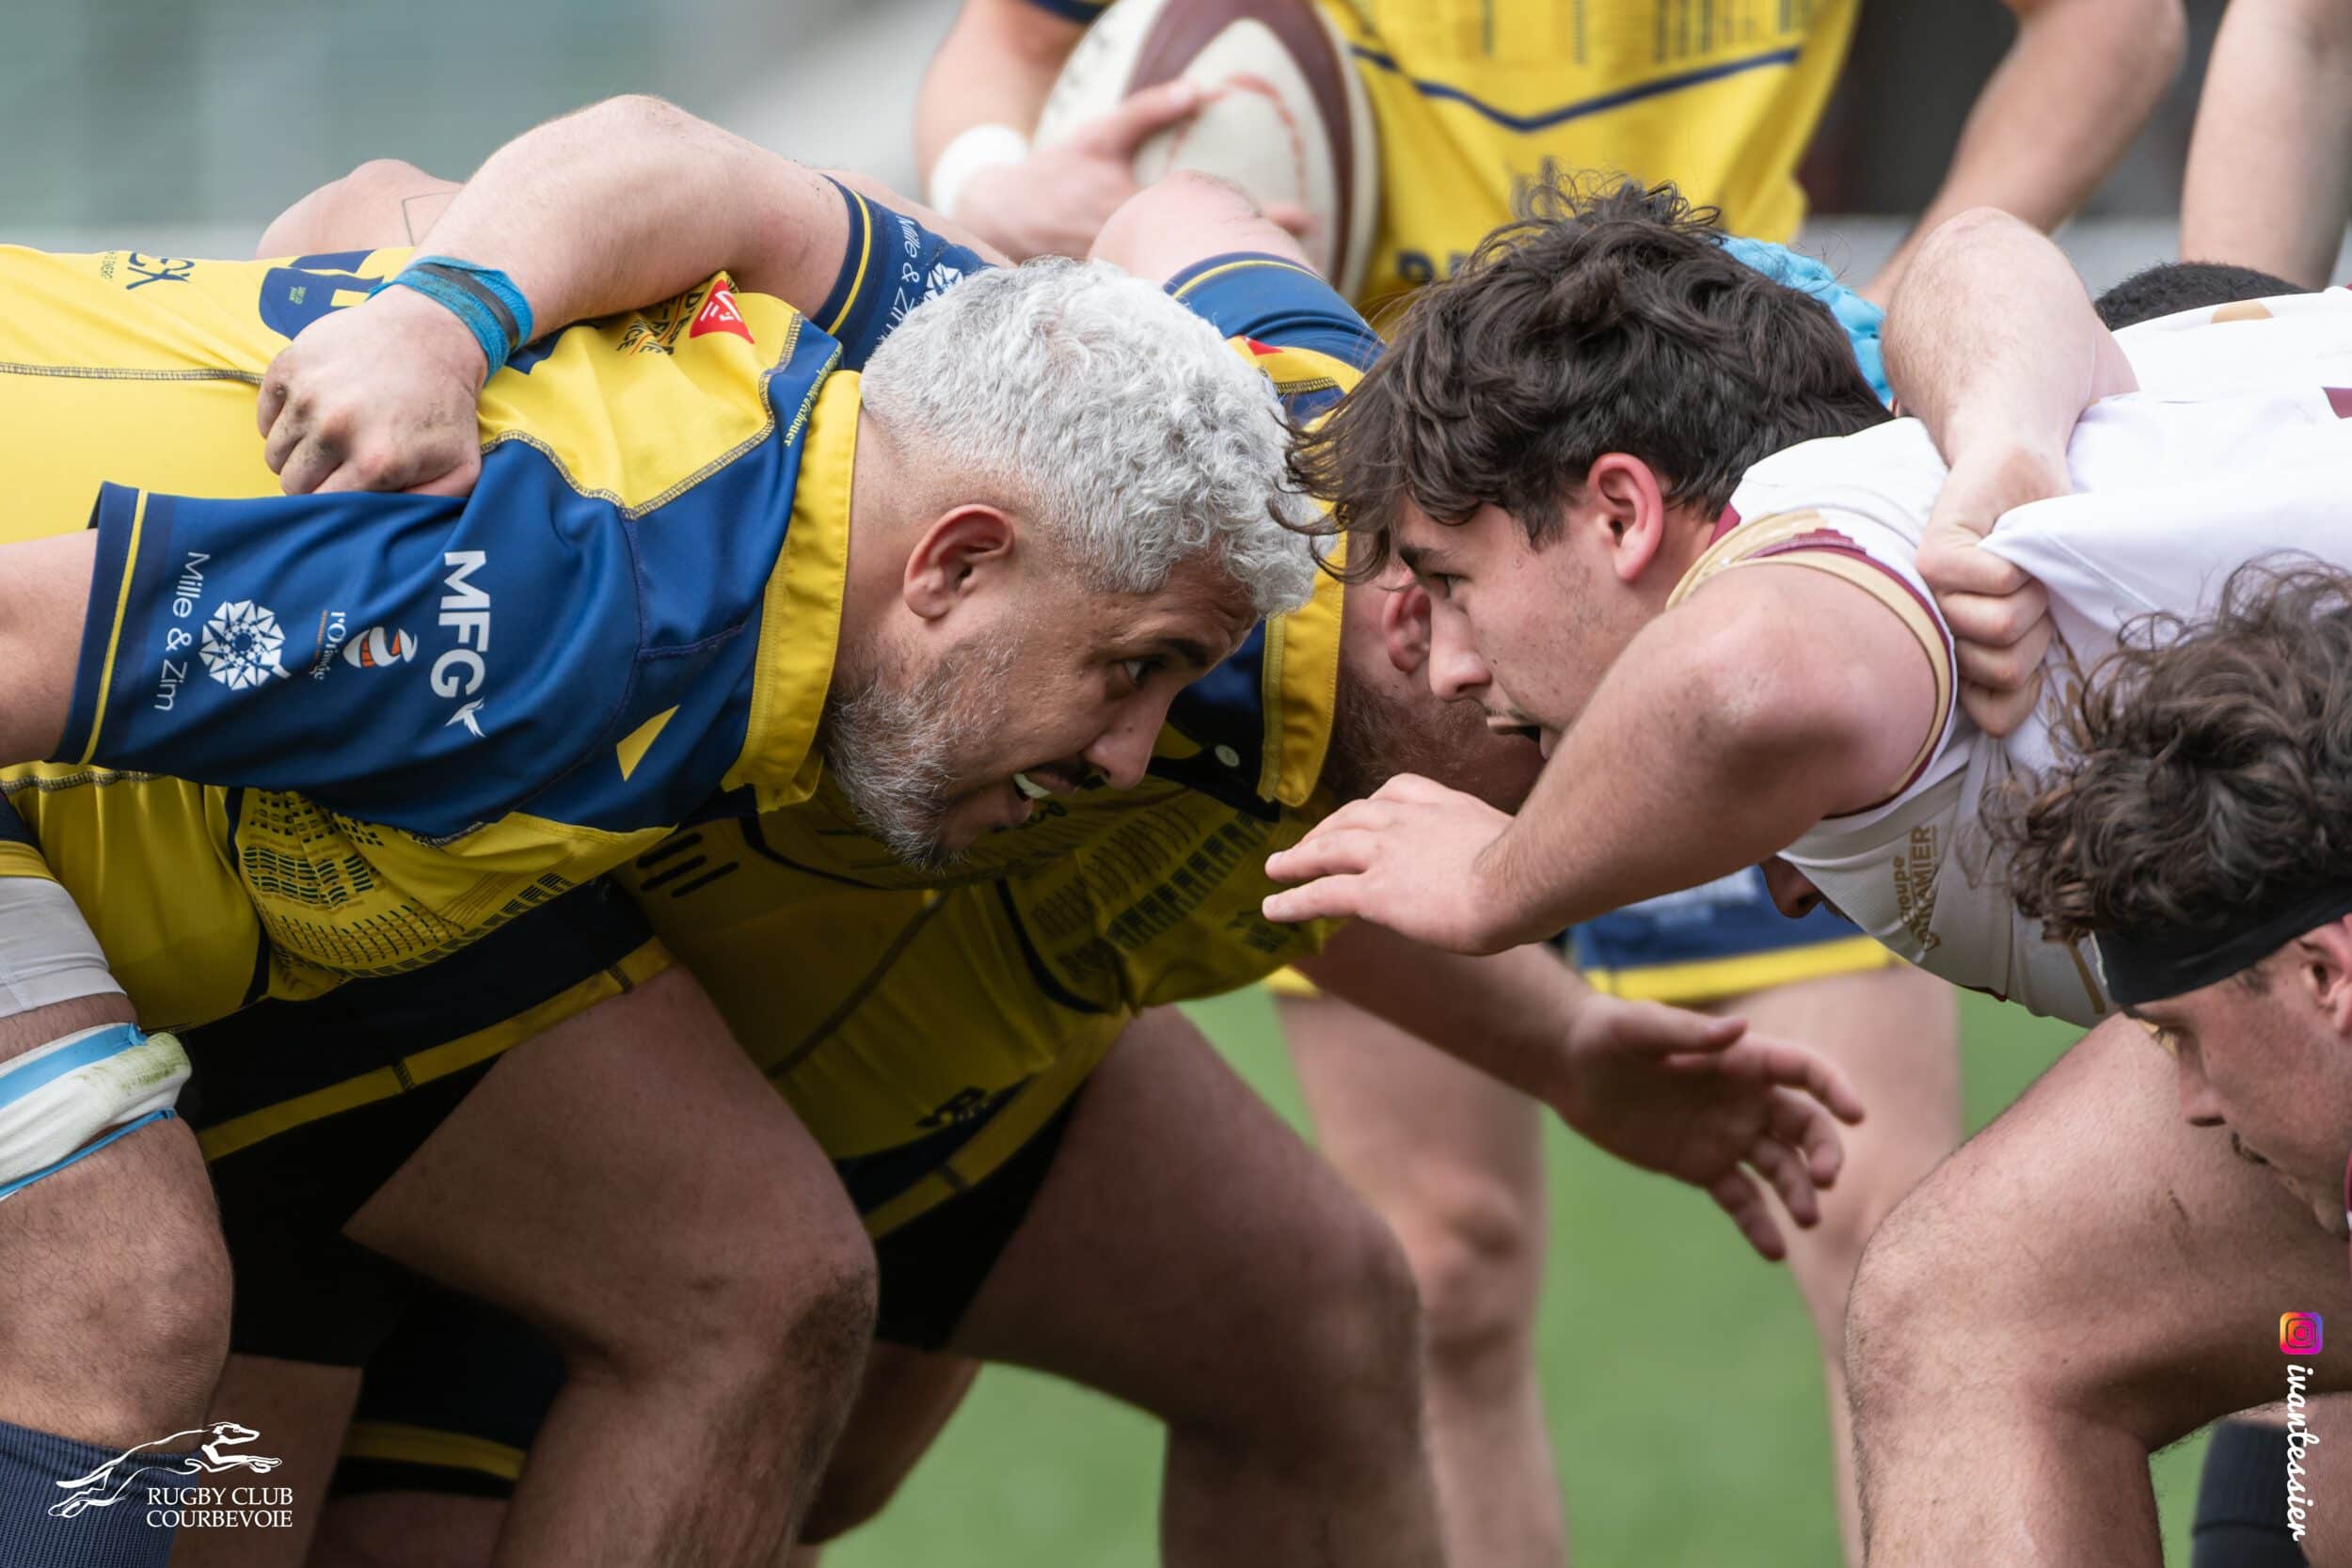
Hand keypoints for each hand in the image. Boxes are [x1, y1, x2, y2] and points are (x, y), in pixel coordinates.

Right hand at [257, 285, 488, 497]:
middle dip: (310, 484)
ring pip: (273, 453)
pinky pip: (265, 416)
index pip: (323, 508)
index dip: (331, 507)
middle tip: (335, 469)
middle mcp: (335, 428)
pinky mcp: (289, 365)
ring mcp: (307, 394)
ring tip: (328, 442)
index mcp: (376, 461)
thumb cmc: (447, 406)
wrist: (433, 331)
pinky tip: (314, 414)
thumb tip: (388, 531)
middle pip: (292, 483)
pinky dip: (281, 421)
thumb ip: (430, 506)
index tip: (344, 495)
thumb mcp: (461, 465)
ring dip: (295, 454)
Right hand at [957, 80, 1307, 259]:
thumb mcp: (1098, 134)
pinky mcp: (1119, 294)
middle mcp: (1136, 251)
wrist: (1001, 220)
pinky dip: (1197, 292)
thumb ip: (1146, 110)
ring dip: (1232, 279)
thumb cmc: (1053, 173)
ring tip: (1280, 276)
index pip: (1215, 214)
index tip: (1307, 217)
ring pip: (1191, 282)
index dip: (1265, 215)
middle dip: (1260, 254)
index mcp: (1138, 211)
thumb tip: (1197, 89)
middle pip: (1210, 259)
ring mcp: (1127, 278)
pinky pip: (1167, 296)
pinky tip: (1226, 293)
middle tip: (1310, 248)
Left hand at [1262, 774, 1525, 952]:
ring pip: (1329, 849)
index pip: (1397, 790)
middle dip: (1326, 828)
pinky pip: (1323, 892)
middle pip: (1354, 816)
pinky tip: (1272, 909)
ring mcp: (1388, 853)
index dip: (1373, 804)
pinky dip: (1293, 899)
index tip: (1362, 812)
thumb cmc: (1541, 869)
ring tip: (1274, 868)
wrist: (1525, 880)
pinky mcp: (1376, 890)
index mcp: (1446, 804)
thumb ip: (1508, 847)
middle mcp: (1409, 820)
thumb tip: (1531, 863)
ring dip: (1298, 858)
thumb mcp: (1525, 844)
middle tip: (1306, 842)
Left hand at [1554, 994, 1866, 1260]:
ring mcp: (1727, 1136)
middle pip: (1804, 1127)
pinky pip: (1740, 1199)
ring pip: (1780, 1168)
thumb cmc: (1607, 1034)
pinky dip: (1759, 1226)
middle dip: (1823, 1152)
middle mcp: (1745, 1100)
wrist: (1570, 1069)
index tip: (1855, 1115)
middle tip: (1825, 1181)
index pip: (1804, 1071)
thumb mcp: (1640, 1028)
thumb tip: (1739, 1029)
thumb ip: (1688, 1032)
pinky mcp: (1702, 1167)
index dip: (1834, 1089)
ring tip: (1806, 1220)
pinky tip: (1774, 1251)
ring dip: (1799, 1193)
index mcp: (1740, 1060)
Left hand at [1917, 443, 2069, 734]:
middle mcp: (1936, 633)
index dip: (2027, 683)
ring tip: (2016, 566)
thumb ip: (2025, 665)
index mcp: (1959, 658)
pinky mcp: (1933, 553)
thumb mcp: (2042, 614)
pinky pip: (1996, 579)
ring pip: (2003, 627)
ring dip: (2031, 593)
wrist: (2013, 466)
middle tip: (2025, 590)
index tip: (2028, 640)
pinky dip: (2019, 560)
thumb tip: (2011, 705)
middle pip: (2007, 669)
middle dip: (2036, 630)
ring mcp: (1929, 595)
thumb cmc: (2031, 544)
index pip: (1996, 716)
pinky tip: (2005, 541)